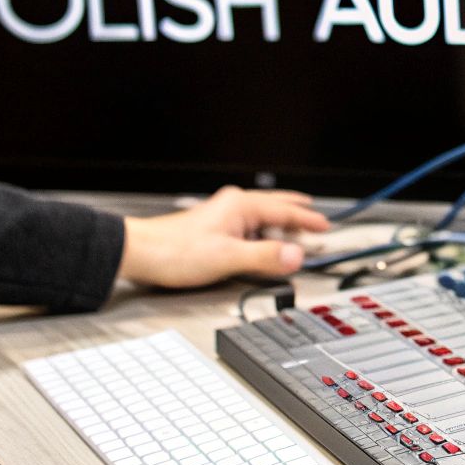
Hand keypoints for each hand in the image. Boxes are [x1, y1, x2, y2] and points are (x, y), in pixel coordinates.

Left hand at [118, 187, 330, 288]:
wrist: (140, 253)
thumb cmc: (175, 251)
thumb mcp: (228, 258)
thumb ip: (265, 257)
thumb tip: (297, 256)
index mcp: (241, 206)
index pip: (285, 210)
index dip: (308, 219)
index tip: (325, 225)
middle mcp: (233, 206)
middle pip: (274, 207)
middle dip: (296, 214)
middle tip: (314, 219)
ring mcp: (222, 216)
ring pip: (260, 218)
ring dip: (279, 227)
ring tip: (293, 236)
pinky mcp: (212, 229)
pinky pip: (247, 228)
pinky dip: (262, 235)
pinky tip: (260, 246)